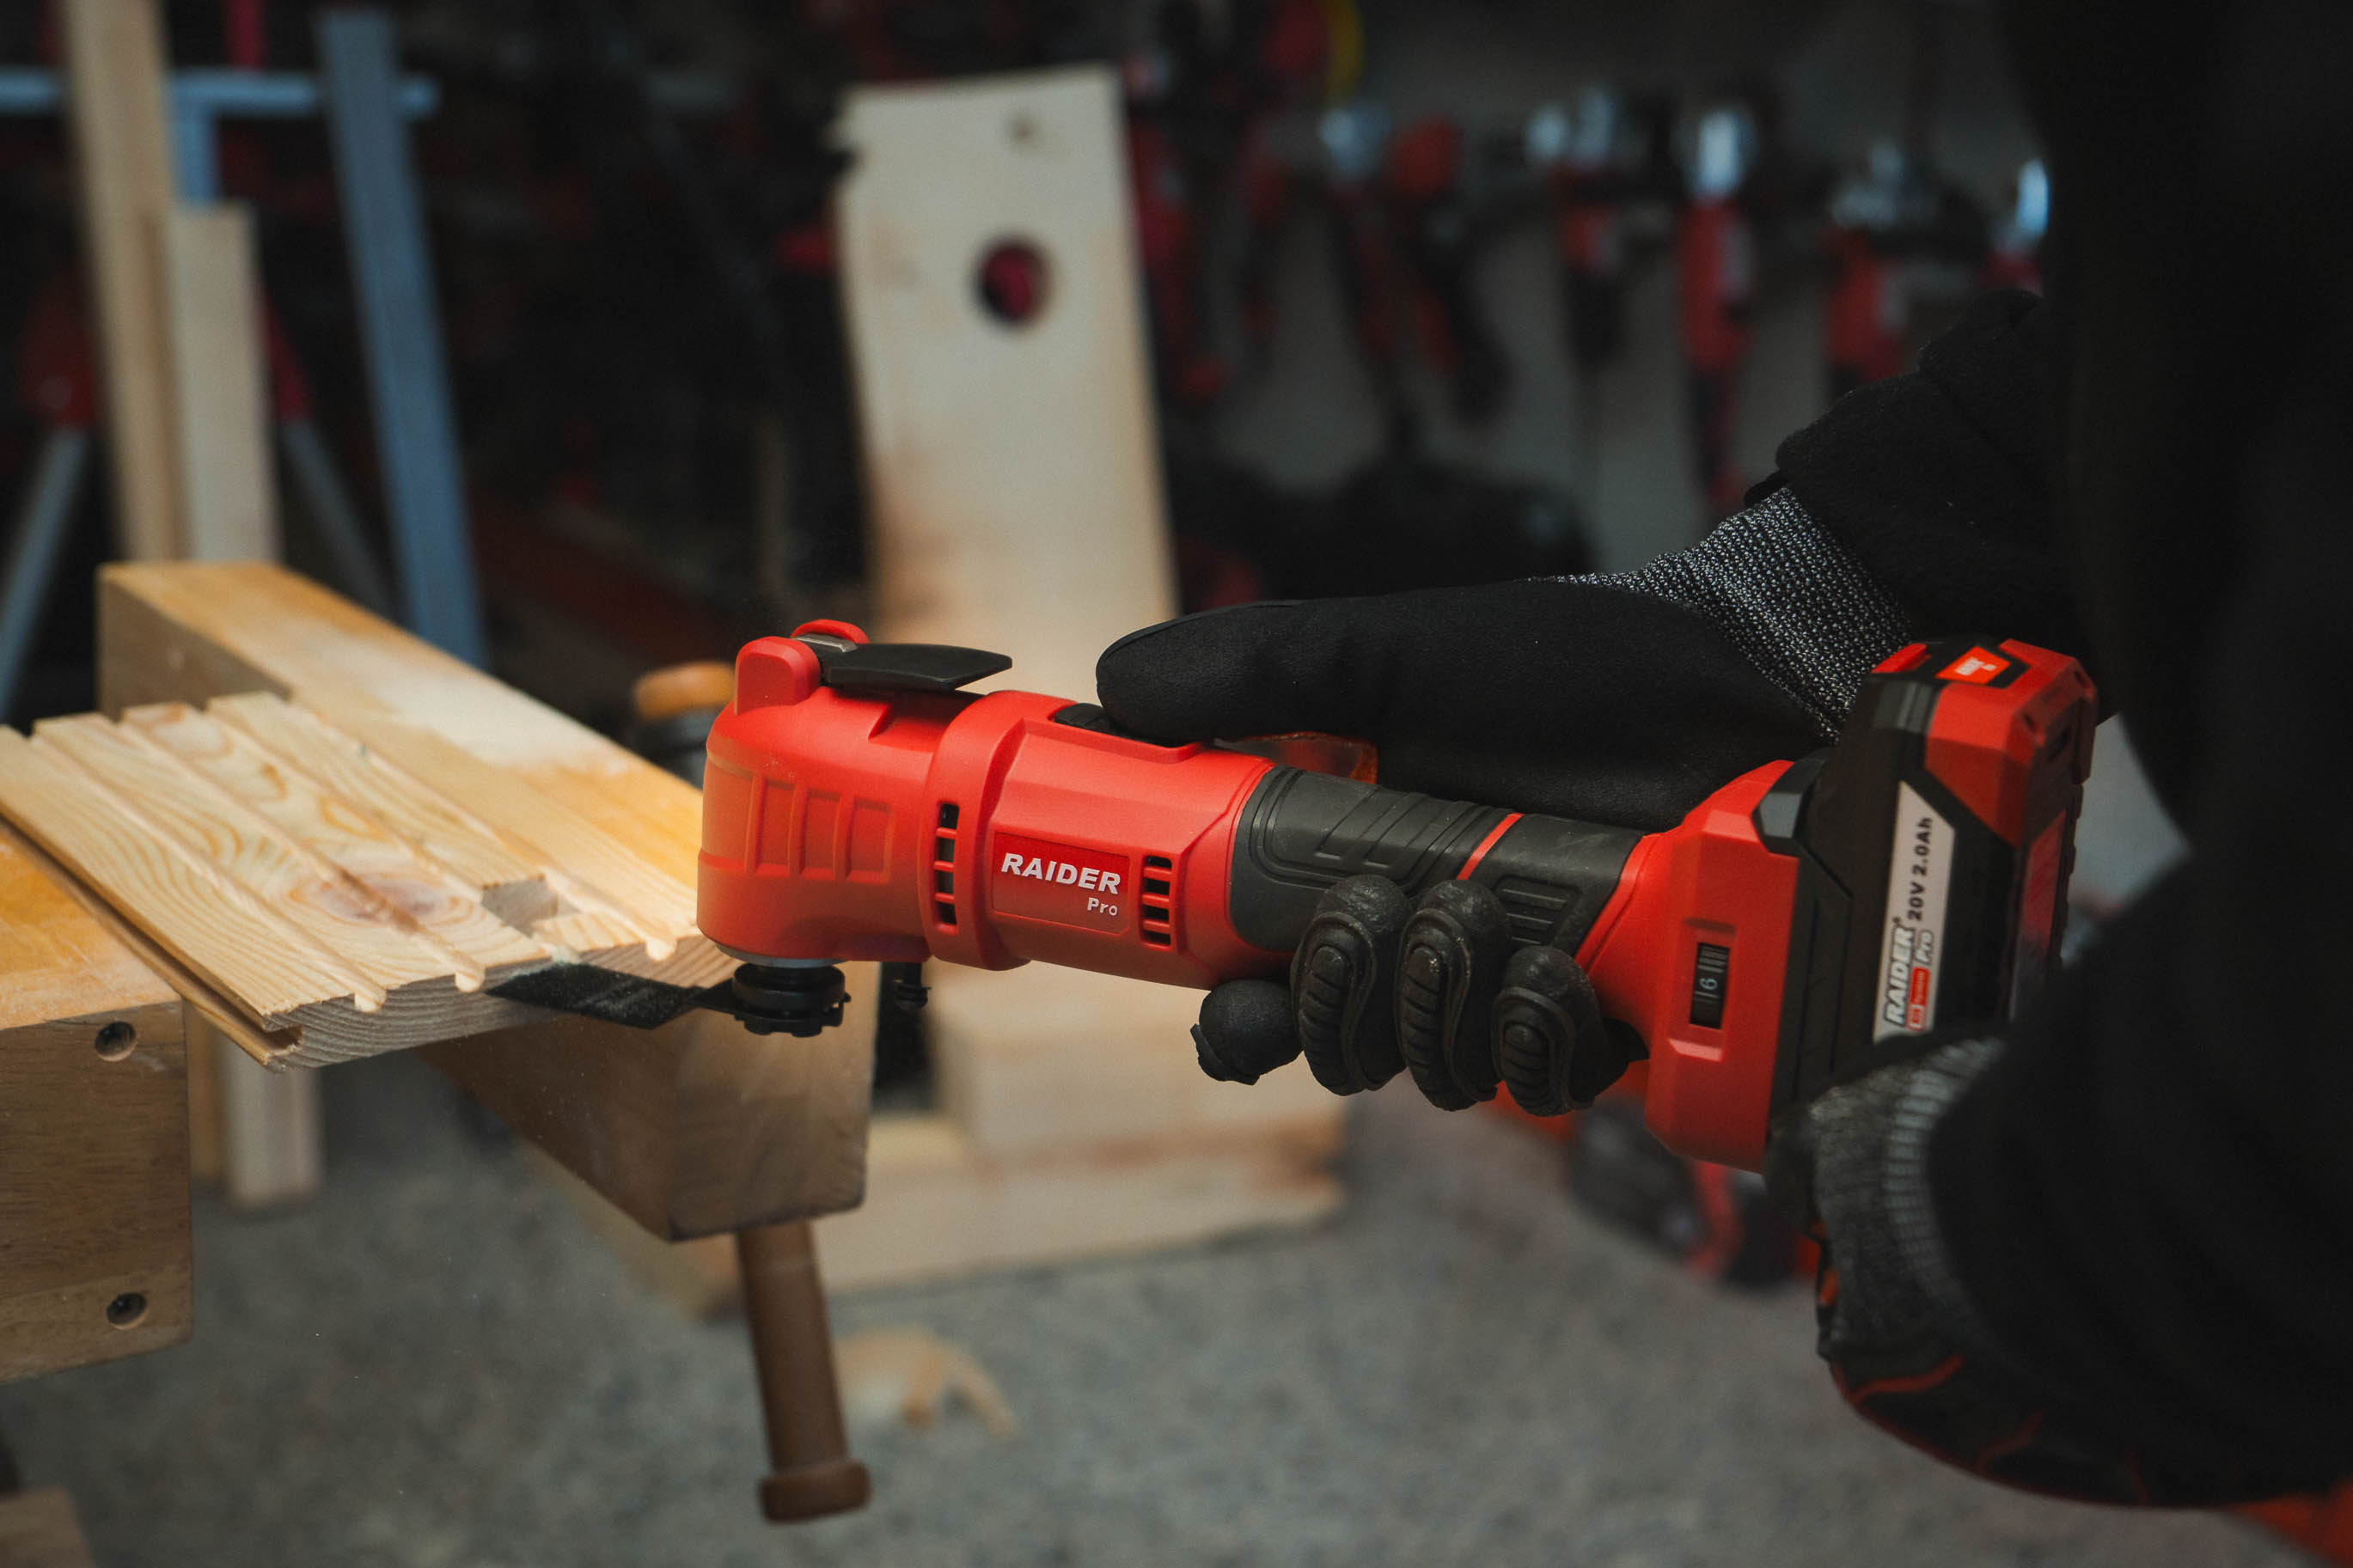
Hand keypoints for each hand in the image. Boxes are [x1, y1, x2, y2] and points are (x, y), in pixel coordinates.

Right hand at [1097, 573, 1835, 1108]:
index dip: (1237, 1020)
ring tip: (1480, 913)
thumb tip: (1115, 684)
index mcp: (1362, 871)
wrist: (1727, 671)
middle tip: (1375, 910)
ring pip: (1437, 1072)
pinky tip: (1554, 965)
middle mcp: (1432, 943)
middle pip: (1340, 1049)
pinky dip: (1536, 1032)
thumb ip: (1264, 666)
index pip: (1266, 986)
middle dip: (1343, 999)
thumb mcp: (1396, 653)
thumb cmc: (1568, 663)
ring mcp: (1518, 983)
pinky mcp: (1608, 1010)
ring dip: (1442, 1002)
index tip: (1230, 1007)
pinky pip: (1546, 1080)